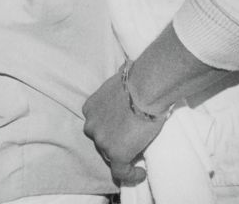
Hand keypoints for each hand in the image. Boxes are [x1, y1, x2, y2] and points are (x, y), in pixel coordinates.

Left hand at [82, 67, 162, 186]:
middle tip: (133, 138)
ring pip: (111, 154)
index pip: (98, 122)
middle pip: (102, 139)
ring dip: (124, 154)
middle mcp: (92, 125)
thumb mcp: (123, 73)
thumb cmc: (140, 76)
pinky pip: (121, 171)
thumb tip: (130, 64)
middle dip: (115, 139)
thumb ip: (121, 76)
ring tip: (140, 153)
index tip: (122, 126)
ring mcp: (102, 141)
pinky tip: (141, 173)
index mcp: (91, 107)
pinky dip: (130, 174)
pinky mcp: (116, 154)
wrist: (147, 86)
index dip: (110, 125)